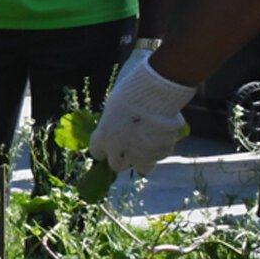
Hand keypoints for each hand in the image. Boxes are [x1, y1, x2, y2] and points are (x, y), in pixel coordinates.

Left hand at [89, 52, 196, 174]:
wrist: (155, 94)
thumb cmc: (130, 91)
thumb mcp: (113, 104)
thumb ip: (113, 119)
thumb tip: (115, 119)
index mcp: (102, 138)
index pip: (96, 152)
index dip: (103, 148)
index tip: (109, 141)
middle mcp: (119, 151)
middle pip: (117, 165)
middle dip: (123, 157)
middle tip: (130, 145)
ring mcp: (141, 155)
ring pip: (142, 167)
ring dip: (143, 158)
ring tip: (149, 144)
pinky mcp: (161, 153)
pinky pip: (160, 156)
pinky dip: (161, 149)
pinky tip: (163, 137)